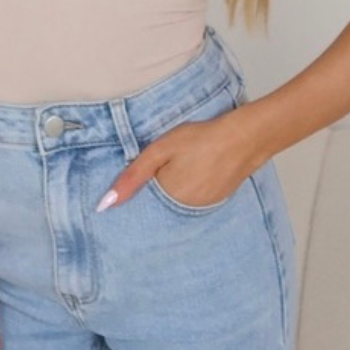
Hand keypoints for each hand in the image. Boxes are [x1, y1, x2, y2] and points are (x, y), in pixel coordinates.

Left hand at [95, 111, 253, 211]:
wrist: (244, 138)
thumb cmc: (201, 139)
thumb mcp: (159, 151)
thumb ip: (132, 178)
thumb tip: (105, 204)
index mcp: (167, 200)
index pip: (141, 210)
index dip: (136, 199)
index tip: (135, 188)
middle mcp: (184, 211)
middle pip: (159, 209)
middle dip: (154, 196)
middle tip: (164, 170)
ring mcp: (202, 209)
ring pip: (176, 206)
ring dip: (172, 195)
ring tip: (181, 169)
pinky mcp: (216, 202)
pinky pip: (193, 203)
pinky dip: (189, 192)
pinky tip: (194, 174)